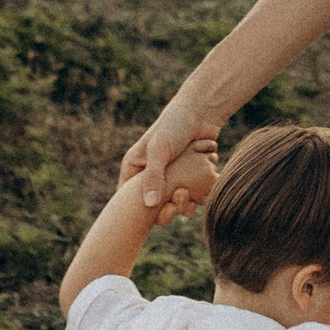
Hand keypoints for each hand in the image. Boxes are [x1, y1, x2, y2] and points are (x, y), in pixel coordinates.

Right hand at [123, 93, 220, 213]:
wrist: (201, 112)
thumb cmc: (175, 125)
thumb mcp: (160, 150)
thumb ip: (153, 176)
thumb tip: (150, 205)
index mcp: (135, 168)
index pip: (127, 198)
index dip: (137, 212)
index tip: (152, 217)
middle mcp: (150, 175)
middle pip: (152, 206)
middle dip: (164, 209)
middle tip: (174, 207)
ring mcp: (170, 178)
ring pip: (172, 204)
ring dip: (182, 205)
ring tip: (188, 197)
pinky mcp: (188, 178)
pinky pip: (190, 197)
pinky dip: (196, 199)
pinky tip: (201, 194)